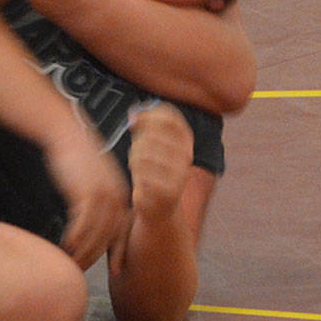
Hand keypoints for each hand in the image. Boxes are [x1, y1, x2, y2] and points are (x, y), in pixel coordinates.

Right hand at [44, 128, 129, 269]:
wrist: (67, 134)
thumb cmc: (74, 155)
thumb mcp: (92, 178)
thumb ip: (96, 197)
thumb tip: (89, 216)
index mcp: (120, 196)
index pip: (122, 231)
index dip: (118, 252)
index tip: (116, 271)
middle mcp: (116, 198)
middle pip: (109, 237)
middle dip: (97, 257)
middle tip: (83, 271)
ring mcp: (102, 196)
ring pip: (95, 233)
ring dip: (83, 251)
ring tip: (70, 263)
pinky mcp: (86, 192)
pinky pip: (82, 223)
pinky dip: (75, 237)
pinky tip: (66, 246)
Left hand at [126, 103, 193, 222]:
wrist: (161, 207)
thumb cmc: (153, 171)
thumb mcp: (154, 146)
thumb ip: (146, 128)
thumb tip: (133, 113)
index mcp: (186, 141)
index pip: (171, 118)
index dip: (149, 114)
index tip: (135, 120)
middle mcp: (186, 155)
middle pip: (152, 135)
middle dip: (138, 141)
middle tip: (138, 152)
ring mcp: (179, 173)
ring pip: (143, 153)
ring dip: (135, 159)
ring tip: (140, 168)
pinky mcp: (169, 190)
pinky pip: (142, 173)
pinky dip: (136, 174)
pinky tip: (141, 180)